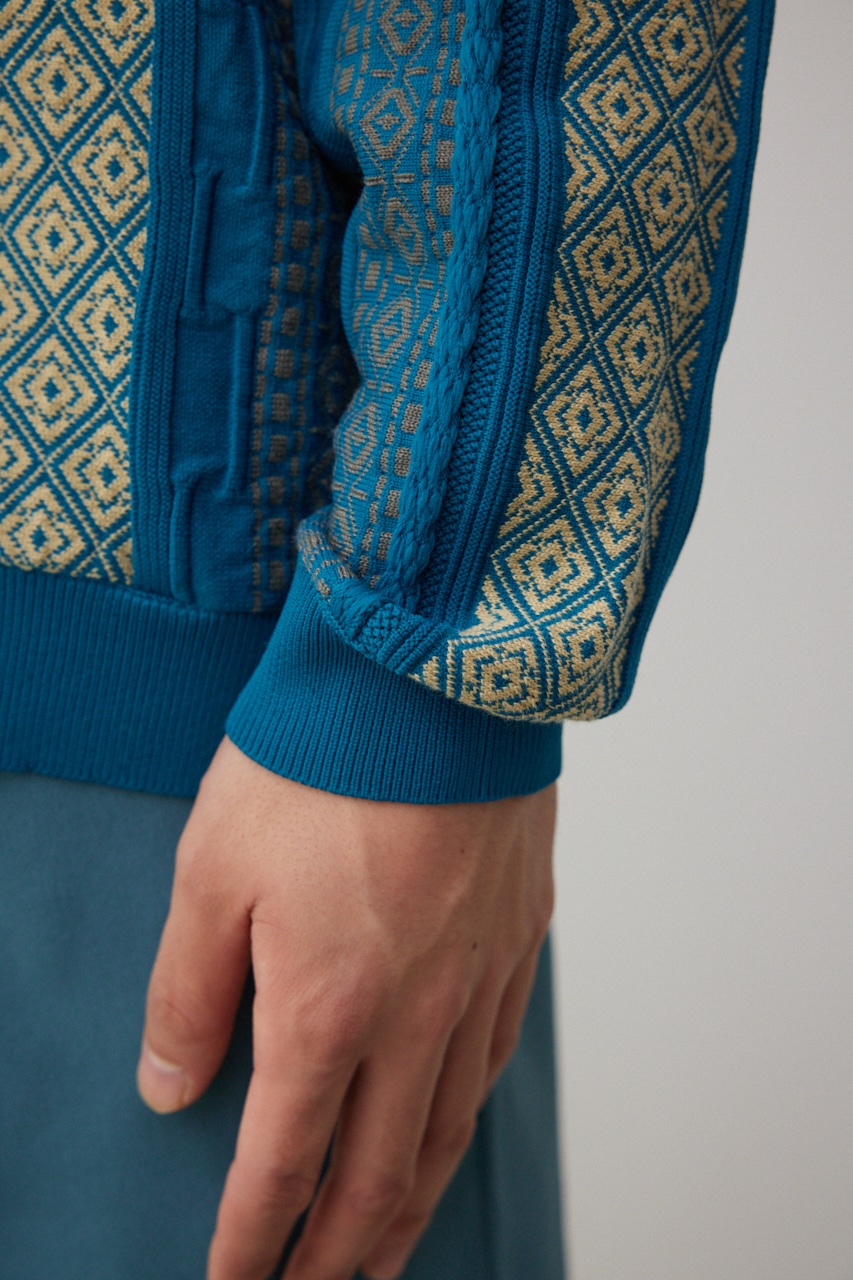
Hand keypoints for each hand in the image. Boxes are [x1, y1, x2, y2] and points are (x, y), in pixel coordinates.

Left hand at [137, 735, 555, 1279]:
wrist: (438, 674)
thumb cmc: (321, 758)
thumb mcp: (212, 869)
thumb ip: (188, 992)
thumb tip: (171, 1087)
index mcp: (328, 1008)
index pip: (283, 1163)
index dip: (253, 1240)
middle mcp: (417, 1015)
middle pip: (379, 1173)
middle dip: (339, 1253)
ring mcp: (480, 978)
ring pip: (448, 1130)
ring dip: (411, 1206)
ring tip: (389, 1250)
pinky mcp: (520, 933)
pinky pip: (498, 1055)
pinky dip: (467, 1118)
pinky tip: (456, 1124)